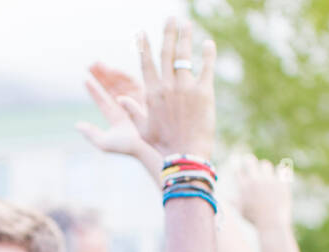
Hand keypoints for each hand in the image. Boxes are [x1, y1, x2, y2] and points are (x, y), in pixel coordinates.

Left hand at [76, 63, 155, 163]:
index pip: (102, 102)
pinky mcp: (144, 97)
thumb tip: (77, 125)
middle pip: (110, 89)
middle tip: (89, 65)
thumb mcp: (104, 143)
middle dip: (101, 77)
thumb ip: (91, 134)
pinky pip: (131, 82)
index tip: (85, 80)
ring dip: (109, 73)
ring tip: (96, 64)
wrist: (147, 145)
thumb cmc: (127, 147)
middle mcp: (125, 108)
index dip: (94, 91)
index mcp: (116, 118)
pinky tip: (111, 70)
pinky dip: (122, 75)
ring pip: (119, 83)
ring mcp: (135, 101)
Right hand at [117, 18, 215, 158]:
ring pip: (185, 56)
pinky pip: (206, 68)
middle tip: (171, 19)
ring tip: (187, 24)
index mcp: (152, 94)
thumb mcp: (143, 130)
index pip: (146, 64)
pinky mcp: (204, 92)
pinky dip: (208, 54)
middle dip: (168, 33)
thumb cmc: (163, 146)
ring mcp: (186, 88)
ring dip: (186, 37)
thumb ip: (133, 112)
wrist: (185, 155)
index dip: (144, 46)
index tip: (142, 33)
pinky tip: (208, 43)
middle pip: (166, 53)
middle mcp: (167, 86)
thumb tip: (120, 98)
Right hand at [235, 154, 291, 229]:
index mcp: (243, 187)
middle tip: (249, 161)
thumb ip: (233, 201)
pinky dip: (279, 172)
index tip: (235, 159)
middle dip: (248, 160)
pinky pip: (281, 170)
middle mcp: (255, 181)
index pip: (237, 169)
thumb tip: (225, 197)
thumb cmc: (254, 219)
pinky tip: (279, 175)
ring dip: (264, 168)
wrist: (271, 224)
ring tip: (264, 173)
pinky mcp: (281, 182)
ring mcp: (268, 181)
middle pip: (250, 161)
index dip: (235, 162)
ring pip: (265, 165)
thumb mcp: (241, 211)